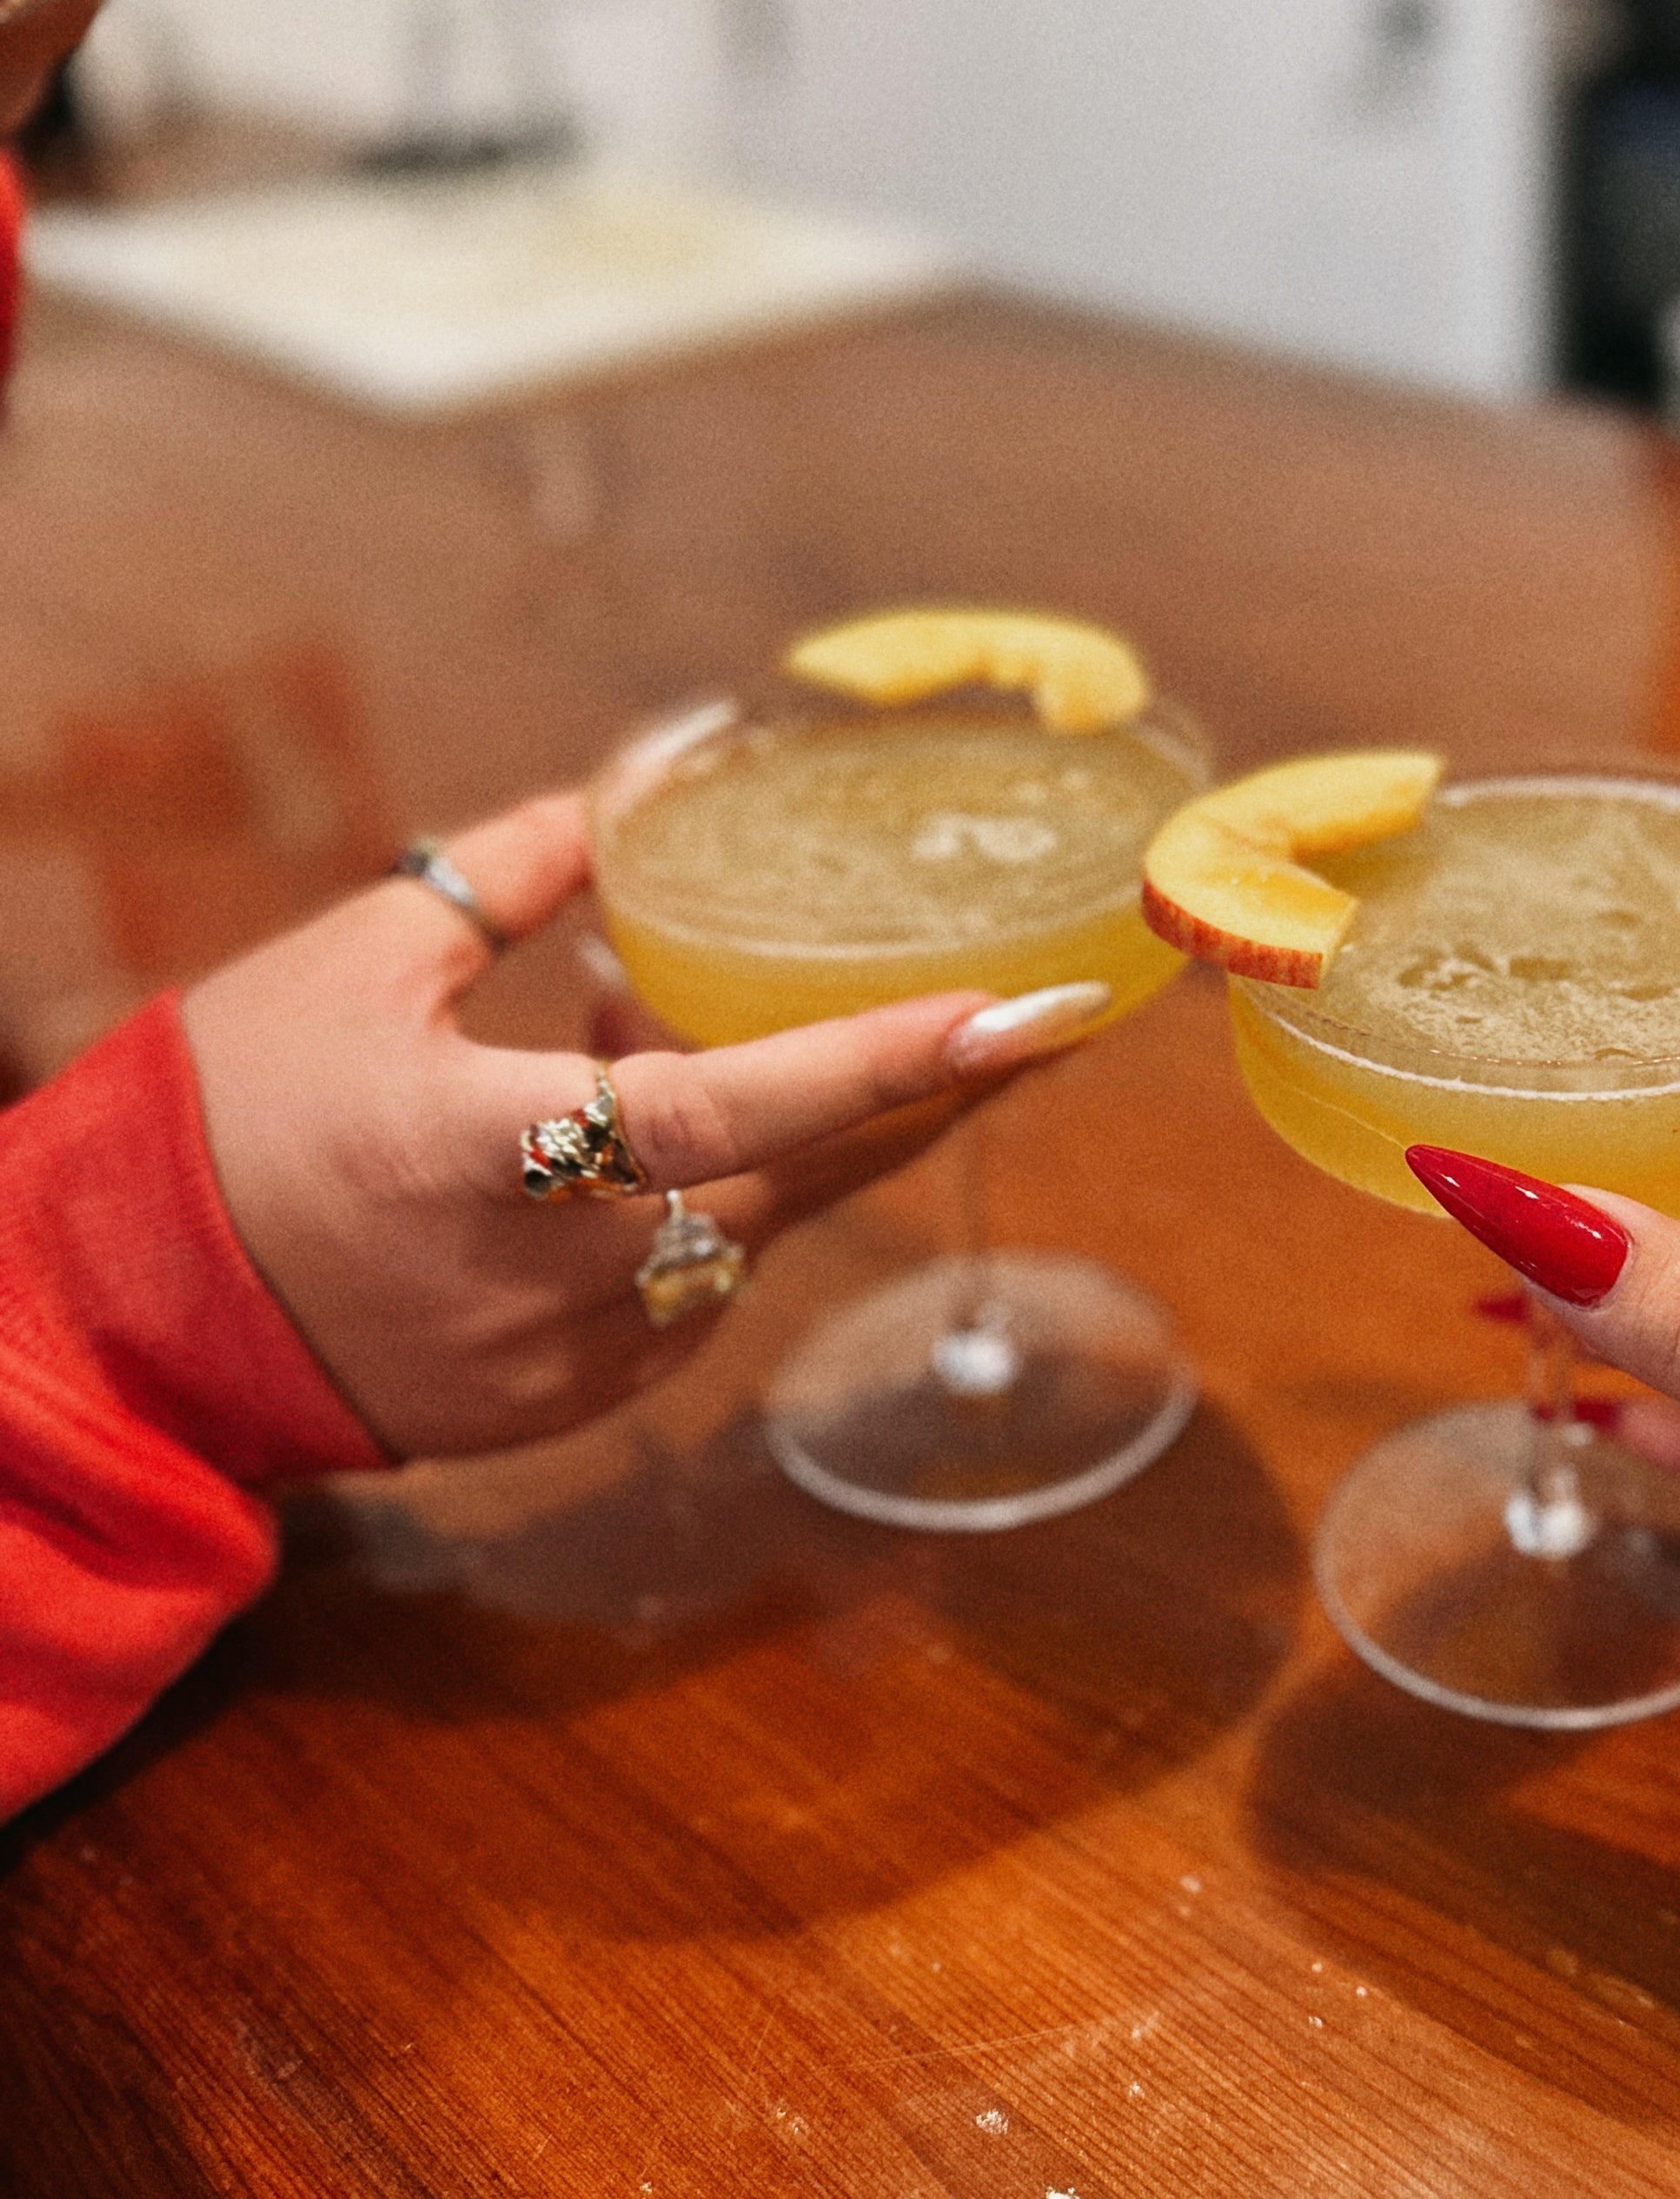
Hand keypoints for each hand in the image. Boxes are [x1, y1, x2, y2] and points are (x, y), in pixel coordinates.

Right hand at [183, 793, 1103, 1459]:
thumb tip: (639, 790)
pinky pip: (683, 1291)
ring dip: (754, 1137)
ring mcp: (573, 1361)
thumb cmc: (228, 1116)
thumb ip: (522, 871)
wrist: (130, 1321)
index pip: (744, 1107)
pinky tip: (603, 1133)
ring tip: (631, 1032)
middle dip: (911, 1091)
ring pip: (741, 1233)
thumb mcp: (364, 959)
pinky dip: (686, 1208)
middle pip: (798, 1178)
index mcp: (502, 1152)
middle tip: (1020, 1014)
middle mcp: (562, 1274)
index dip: (891, 1059)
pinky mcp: (569, 1408)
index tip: (1030, 1014)